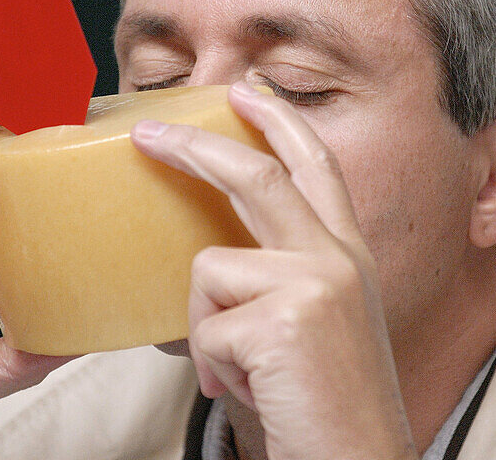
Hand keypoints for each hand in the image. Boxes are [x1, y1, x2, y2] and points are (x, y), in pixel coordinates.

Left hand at [131, 82, 416, 459]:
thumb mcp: (308, 327)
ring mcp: (316, 283)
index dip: (281, 120)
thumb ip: (274, 282)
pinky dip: (211, 365)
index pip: (316, 165)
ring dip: (208, 326)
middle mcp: (339, 258)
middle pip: (259, 175)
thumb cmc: (322, 406)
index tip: (248, 89)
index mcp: (347, 255)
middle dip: (196, 146)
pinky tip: (247, 388)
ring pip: (210, 265)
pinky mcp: (286, 318)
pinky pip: (204, 325)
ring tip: (241, 370)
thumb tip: (203, 269)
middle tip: (147, 132)